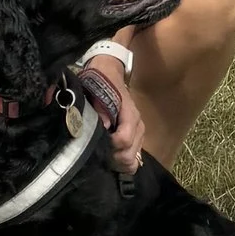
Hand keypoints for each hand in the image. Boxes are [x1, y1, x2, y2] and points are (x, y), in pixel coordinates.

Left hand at [82, 47, 143, 173]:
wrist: (109, 73)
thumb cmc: (100, 81)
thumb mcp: (95, 89)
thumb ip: (100, 107)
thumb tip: (104, 125)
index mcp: (129, 113)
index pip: (124, 139)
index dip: (110, 145)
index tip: (97, 142)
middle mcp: (138, 125)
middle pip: (130, 155)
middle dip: (113, 159)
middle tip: (99, 153)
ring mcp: (139, 132)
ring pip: (133, 159)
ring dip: (118, 162)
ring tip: (104, 154)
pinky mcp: (136, 137)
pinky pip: (134, 157)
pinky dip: (122, 161)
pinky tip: (110, 155)